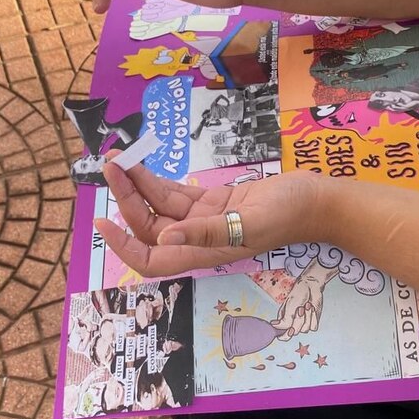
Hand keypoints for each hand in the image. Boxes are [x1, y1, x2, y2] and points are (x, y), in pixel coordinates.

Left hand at [95, 160, 325, 277]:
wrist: (315, 201)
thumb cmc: (288, 213)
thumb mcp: (249, 222)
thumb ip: (208, 231)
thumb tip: (166, 238)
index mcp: (203, 253)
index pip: (152, 259)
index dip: (124, 246)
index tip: (103, 222)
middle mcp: (197, 240)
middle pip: (149, 226)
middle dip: (127, 198)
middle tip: (112, 166)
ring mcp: (203, 220)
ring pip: (159, 206)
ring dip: (138, 185)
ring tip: (120, 159)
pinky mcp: (212, 203)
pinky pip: (175, 194)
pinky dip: (157, 180)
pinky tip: (143, 165)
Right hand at [272, 274, 324, 340]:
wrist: (312, 286)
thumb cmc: (298, 293)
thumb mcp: (290, 306)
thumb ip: (285, 319)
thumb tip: (274, 327)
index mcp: (283, 320)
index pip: (281, 335)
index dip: (286, 334)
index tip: (291, 328)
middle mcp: (292, 324)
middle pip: (295, 332)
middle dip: (299, 320)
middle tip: (300, 308)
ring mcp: (303, 324)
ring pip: (305, 330)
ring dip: (307, 316)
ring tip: (306, 305)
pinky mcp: (312, 322)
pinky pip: (313, 327)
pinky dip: (314, 318)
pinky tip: (311, 309)